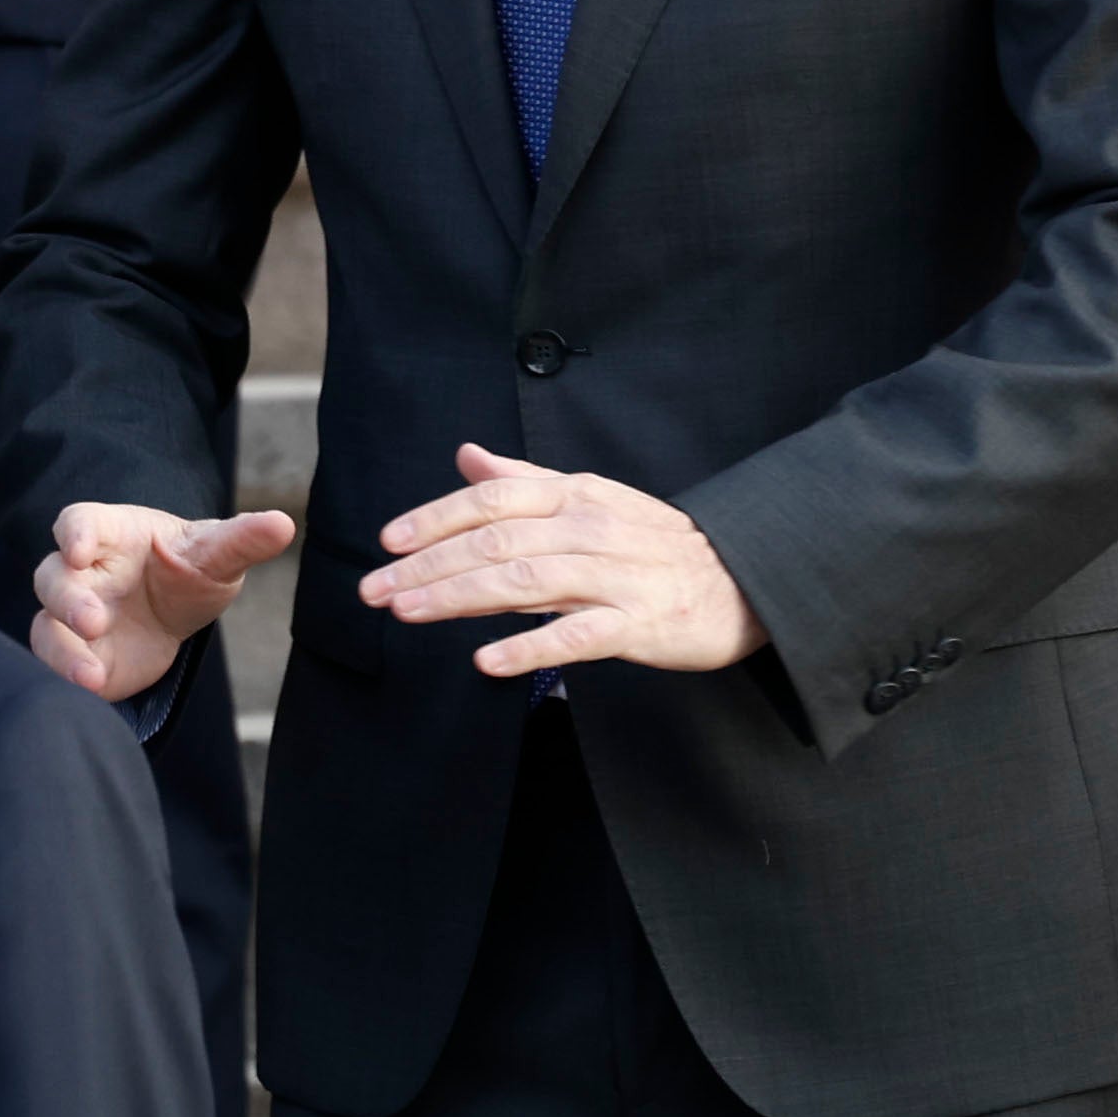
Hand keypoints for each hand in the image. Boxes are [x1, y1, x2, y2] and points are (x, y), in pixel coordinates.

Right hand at [25, 504, 295, 702]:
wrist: (175, 613)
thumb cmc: (188, 570)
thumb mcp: (218, 555)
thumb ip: (242, 540)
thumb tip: (284, 523)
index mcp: (108, 533)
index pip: (79, 522)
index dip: (75, 534)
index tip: (80, 550)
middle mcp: (82, 572)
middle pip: (53, 575)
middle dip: (67, 598)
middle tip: (93, 620)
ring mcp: (72, 614)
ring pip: (46, 623)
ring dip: (61, 647)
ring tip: (89, 673)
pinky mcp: (76, 653)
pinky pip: (56, 662)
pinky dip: (67, 674)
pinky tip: (93, 688)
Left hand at [363, 446, 764, 676]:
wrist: (743, 583)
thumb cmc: (655, 541)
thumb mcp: (591, 497)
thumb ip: (524, 480)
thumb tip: (466, 456)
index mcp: (573, 495)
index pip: (490, 500)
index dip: (433, 518)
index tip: (386, 542)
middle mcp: (588, 529)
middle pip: (494, 543)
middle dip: (426, 566)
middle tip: (374, 589)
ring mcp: (614, 577)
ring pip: (523, 583)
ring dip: (458, 598)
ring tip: (408, 613)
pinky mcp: (638, 625)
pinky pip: (575, 636)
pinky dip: (528, 647)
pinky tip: (485, 660)